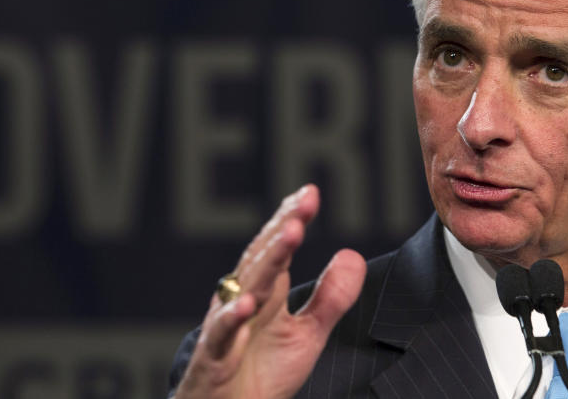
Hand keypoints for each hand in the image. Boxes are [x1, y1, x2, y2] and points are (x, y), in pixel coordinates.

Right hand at [174, 184, 366, 398]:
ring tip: (291, 233)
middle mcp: (242, 300)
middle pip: (263, 258)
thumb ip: (330, 298)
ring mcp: (226, 327)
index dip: (291, 219)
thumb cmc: (260, 374)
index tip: (310, 192)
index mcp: (264, 291)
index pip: (278, 248)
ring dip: (268, 260)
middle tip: (305, 200)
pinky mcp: (214, 358)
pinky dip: (232, 317)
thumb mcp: (306, 334)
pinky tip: (248, 303)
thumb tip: (353, 255)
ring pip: (246, 286)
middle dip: (284, 227)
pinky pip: (221, 335)